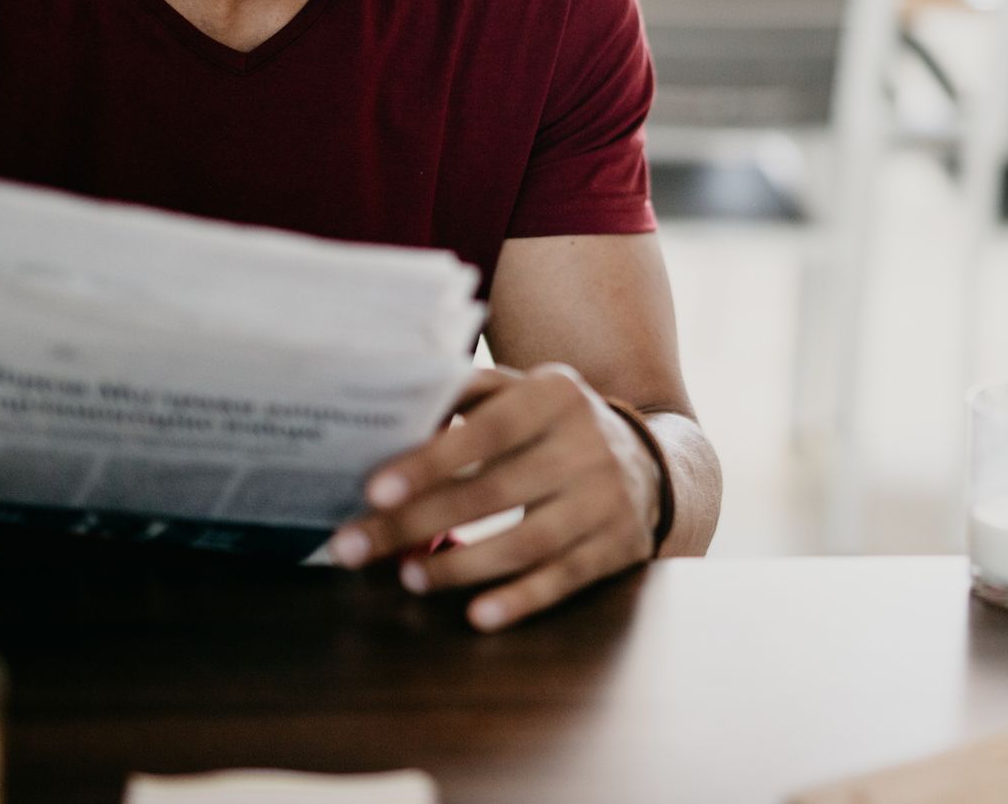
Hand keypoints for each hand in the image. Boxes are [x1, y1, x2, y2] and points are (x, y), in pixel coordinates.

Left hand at [330, 364, 663, 631]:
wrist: (651, 463)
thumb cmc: (553, 426)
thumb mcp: (522, 392)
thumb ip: (464, 393)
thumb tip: (393, 407)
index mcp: (556, 394)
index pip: (486, 430)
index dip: (430, 462)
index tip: (374, 490)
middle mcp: (588, 443)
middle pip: (494, 491)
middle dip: (417, 523)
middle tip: (355, 548)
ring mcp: (607, 497)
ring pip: (526, 541)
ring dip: (461, 564)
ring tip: (409, 577)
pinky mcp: (619, 546)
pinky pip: (564, 579)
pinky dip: (520, 599)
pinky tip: (477, 615)